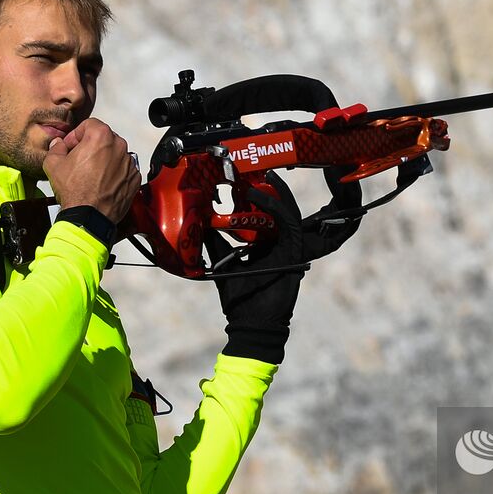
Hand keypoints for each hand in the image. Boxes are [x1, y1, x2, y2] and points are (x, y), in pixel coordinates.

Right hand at [42, 118, 139, 223]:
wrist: (90, 216)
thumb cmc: (74, 190)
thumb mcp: (53, 164)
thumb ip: (56, 148)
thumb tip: (58, 144)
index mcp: (101, 136)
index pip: (90, 124)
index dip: (77, 135)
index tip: (70, 146)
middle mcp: (119, 146)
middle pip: (104, 138)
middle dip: (91, 146)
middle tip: (79, 160)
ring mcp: (130, 163)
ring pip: (115, 154)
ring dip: (104, 160)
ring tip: (90, 174)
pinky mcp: (135, 178)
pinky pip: (124, 170)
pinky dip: (115, 174)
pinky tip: (102, 184)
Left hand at [208, 174, 307, 364]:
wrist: (250, 325)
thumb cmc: (239, 299)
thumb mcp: (222, 262)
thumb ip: (215, 242)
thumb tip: (198, 220)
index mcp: (267, 244)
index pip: (265, 212)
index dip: (256, 193)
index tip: (239, 176)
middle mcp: (280, 242)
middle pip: (279, 206)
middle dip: (268, 186)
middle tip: (251, 167)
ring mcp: (289, 246)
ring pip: (288, 210)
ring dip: (274, 192)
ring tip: (259, 176)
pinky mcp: (294, 251)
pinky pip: (287, 223)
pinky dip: (274, 208)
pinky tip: (256, 196)